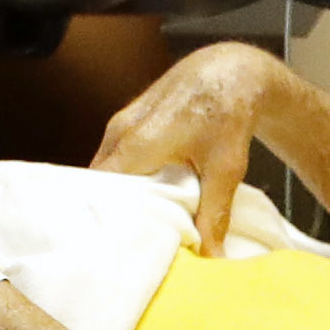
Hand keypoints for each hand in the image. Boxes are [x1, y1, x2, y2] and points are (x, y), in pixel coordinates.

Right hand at [89, 44, 280, 253]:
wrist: (231, 71)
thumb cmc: (228, 114)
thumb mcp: (226, 171)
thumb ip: (214, 216)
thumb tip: (211, 258)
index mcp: (137, 144)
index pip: (102, 191)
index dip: (104, 219)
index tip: (111, 246)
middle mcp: (120, 131)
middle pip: (98, 182)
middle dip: (108, 211)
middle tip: (121, 242)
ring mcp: (120, 123)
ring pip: (103, 168)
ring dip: (115, 194)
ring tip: (130, 224)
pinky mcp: (126, 120)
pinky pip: (111, 156)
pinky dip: (121, 178)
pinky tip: (140, 196)